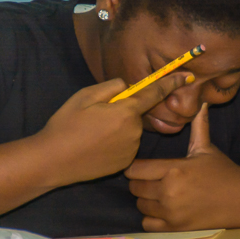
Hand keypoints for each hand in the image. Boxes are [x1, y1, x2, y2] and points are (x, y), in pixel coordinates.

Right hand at [36, 72, 191, 187]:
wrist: (53, 161)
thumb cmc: (65, 125)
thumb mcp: (85, 96)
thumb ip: (111, 87)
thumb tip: (127, 86)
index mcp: (126, 112)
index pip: (154, 92)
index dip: (171, 82)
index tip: (186, 75)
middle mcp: (134, 132)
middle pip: (136, 113)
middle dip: (123, 111)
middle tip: (95, 117)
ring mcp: (131, 149)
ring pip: (131, 130)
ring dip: (119, 127)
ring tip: (92, 133)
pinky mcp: (125, 163)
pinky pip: (126, 145)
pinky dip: (116, 143)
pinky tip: (96, 146)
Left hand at [126, 104, 239, 230]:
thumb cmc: (223, 172)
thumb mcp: (207, 148)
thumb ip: (198, 127)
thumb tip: (201, 102)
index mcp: (174, 169)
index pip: (135, 169)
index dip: (134, 167)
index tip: (141, 167)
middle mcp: (169, 191)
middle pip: (135, 188)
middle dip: (139, 183)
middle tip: (150, 181)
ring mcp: (171, 212)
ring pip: (140, 206)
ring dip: (146, 201)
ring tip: (157, 195)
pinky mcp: (175, 227)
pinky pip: (147, 224)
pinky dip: (152, 218)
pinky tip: (161, 211)